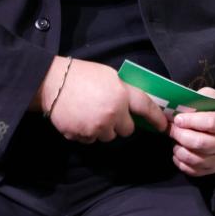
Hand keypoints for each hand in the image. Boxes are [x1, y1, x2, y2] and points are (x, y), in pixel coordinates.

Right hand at [36, 57, 167, 142]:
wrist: (51, 83)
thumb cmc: (82, 75)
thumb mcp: (109, 76)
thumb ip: (124, 92)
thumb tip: (135, 107)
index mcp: (121, 95)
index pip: (145, 108)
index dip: (156, 118)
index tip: (163, 126)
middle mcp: (112, 114)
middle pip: (127, 130)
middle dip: (120, 123)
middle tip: (109, 111)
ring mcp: (96, 128)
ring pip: (108, 136)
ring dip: (103, 129)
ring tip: (90, 113)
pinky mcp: (81, 136)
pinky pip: (91, 140)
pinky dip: (87, 132)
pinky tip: (79, 118)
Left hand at [168, 87, 214, 176]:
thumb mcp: (210, 98)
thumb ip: (196, 101)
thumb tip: (177, 109)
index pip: (212, 123)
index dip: (192, 121)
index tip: (178, 118)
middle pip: (202, 143)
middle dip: (182, 135)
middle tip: (171, 129)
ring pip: (196, 159)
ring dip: (179, 149)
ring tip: (174, 140)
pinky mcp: (213, 169)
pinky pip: (193, 171)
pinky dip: (181, 162)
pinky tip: (177, 152)